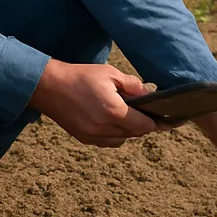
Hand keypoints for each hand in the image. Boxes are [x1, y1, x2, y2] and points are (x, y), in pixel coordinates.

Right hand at [30, 58, 162, 147]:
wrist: (48, 87)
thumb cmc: (81, 76)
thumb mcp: (110, 74)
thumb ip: (133, 86)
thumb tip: (151, 94)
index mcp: (113, 112)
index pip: (144, 126)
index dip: (157, 123)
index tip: (168, 120)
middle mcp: (104, 128)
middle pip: (135, 134)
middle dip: (144, 124)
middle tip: (150, 113)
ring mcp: (93, 136)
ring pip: (122, 140)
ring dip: (129, 130)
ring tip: (129, 114)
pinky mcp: (84, 139)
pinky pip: (108, 142)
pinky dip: (116, 134)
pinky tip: (113, 120)